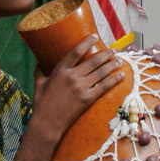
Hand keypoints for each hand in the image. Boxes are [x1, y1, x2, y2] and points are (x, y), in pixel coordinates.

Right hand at [25, 35, 125, 156]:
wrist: (47, 123)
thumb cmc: (41, 104)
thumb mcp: (39, 85)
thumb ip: (40, 72)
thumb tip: (38, 63)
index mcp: (60, 71)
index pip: (76, 52)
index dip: (86, 43)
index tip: (94, 37)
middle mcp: (72, 77)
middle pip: (93, 61)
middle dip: (106, 54)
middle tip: (114, 51)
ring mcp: (81, 88)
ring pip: (101, 72)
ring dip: (112, 65)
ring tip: (119, 61)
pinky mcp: (88, 99)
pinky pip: (104, 87)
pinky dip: (114, 80)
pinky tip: (121, 76)